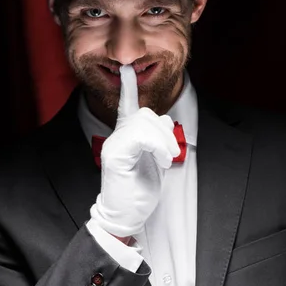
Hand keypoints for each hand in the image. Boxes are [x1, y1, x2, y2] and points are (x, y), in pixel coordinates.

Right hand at [89, 64, 180, 238]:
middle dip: (166, 131)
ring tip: (166, 158)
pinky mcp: (115, 154)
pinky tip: (160, 160)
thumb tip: (164, 119)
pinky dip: (158, 146)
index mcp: (125, 137)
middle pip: (146, 114)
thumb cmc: (138, 190)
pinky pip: (140, 135)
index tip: (126, 69)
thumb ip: (157, 138)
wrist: (125, 216)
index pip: (126, 106)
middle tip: (171, 153)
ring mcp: (114, 144)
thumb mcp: (153, 159)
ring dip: (164, 140)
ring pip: (145, 122)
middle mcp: (117, 137)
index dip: (127, 87)